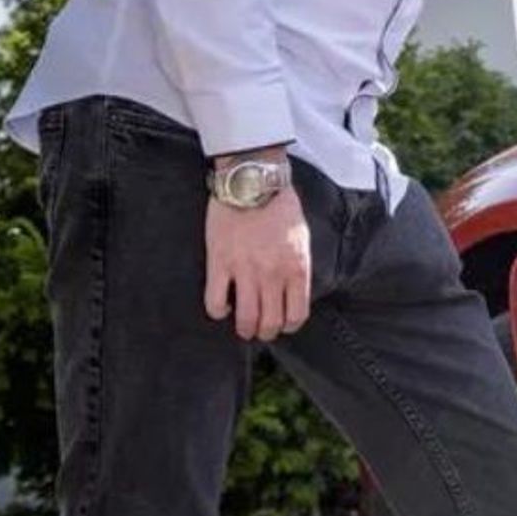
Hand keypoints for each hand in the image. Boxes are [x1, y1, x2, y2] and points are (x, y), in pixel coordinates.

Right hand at [204, 189, 311, 340]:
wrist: (253, 183)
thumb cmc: (280, 207)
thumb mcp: (301, 238)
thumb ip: (298, 266)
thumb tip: (294, 291)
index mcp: (296, 268)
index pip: (297, 313)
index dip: (289, 325)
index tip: (284, 325)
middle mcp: (272, 274)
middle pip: (270, 322)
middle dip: (266, 332)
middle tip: (261, 329)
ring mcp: (245, 271)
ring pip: (245, 319)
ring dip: (244, 329)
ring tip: (242, 326)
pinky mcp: (219, 264)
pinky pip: (215, 302)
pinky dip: (218, 311)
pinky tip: (222, 305)